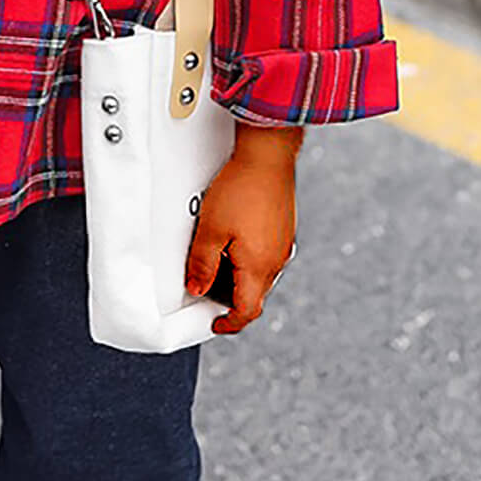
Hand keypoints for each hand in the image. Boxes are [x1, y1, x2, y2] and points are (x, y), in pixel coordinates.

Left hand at [184, 129, 298, 333]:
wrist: (267, 156)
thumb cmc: (241, 189)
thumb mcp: (210, 230)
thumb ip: (202, 265)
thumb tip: (197, 289)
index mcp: (259, 267)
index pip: (247, 310)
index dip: (230, 323)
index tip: (215, 324)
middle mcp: (276, 260)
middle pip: (253, 293)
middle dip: (229, 296)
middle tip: (205, 285)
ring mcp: (282, 243)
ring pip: (258, 273)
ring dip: (237, 274)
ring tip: (214, 256)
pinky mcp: (283, 228)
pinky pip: (264, 253)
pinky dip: (247, 256)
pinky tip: (231, 236)